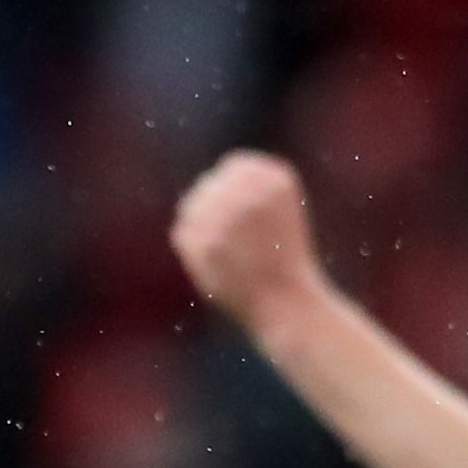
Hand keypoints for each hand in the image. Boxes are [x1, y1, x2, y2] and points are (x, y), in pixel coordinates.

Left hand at [172, 151, 328, 338]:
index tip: (236, 208)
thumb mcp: (279, 208)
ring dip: (198, 223)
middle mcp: (249, 192)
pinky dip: (191, 246)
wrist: (285, 302)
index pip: (232, 165)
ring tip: (222, 249)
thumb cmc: (283, 258)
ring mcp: (225, 217)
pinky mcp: (204, 243)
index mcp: (274, 179)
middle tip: (229, 237)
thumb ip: (249, 186)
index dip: (229, 186)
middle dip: (213, 205)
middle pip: (208, 184)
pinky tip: (213, 262)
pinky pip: (182, 231)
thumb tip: (207, 182)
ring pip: (191, 206)